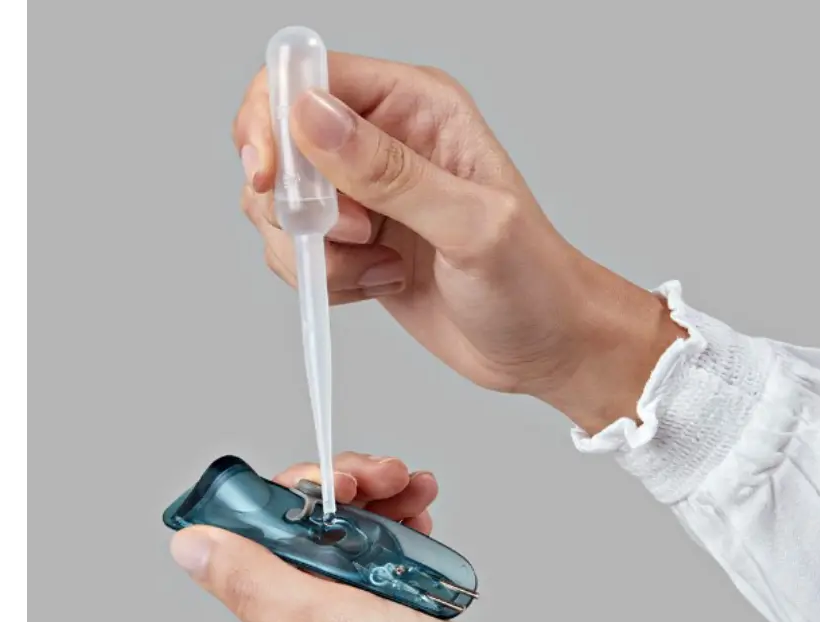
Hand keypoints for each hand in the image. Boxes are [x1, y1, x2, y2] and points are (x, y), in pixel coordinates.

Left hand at [170, 452, 671, 621]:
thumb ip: (258, 583)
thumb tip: (188, 546)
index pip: (261, 538)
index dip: (299, 492)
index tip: (346, 477)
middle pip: (310, 537)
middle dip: (351, 493)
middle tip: (395, 480)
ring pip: (356, 549)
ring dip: (385, 511)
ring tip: (421, 496)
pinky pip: (393, 573)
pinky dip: (411, 543)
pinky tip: (432, 535)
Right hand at [234, 55, 684, 434]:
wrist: (545, 347)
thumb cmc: (533, 282)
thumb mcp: (470, 226)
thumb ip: (389, 173)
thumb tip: (311, 116)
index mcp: (416, 105)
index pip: (308, 76)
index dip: (273, 120)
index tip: (274, 180)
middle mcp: (382, 139)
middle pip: (278, 141)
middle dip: (298, 202)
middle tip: (355, 235)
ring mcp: (363, 193)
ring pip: (278, 204)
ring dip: (315, 249)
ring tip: (381, 268)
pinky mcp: (352, 242)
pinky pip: (294, 249)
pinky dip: (324, 278)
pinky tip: (382, 285)